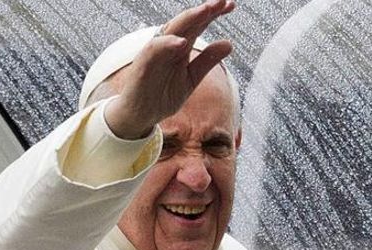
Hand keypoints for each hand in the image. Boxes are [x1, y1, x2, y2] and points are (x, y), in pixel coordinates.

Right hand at [105, 0, 235, 138]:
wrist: (140, 115)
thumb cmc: (162, 95)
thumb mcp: (191, 78)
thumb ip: (207, 61)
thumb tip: (229, 43)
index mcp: (180, 47)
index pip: (198, 25)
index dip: (214, 14)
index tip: (230, 5)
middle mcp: (168, 46)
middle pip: (188, 23)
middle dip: (204, 10)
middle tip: (221, 0)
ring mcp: (155, 54)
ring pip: (171, 31)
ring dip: (189, 19)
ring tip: (206, 11)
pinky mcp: (143, 66)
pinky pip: (154, 51)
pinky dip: (167, 44)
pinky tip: (182, 42)